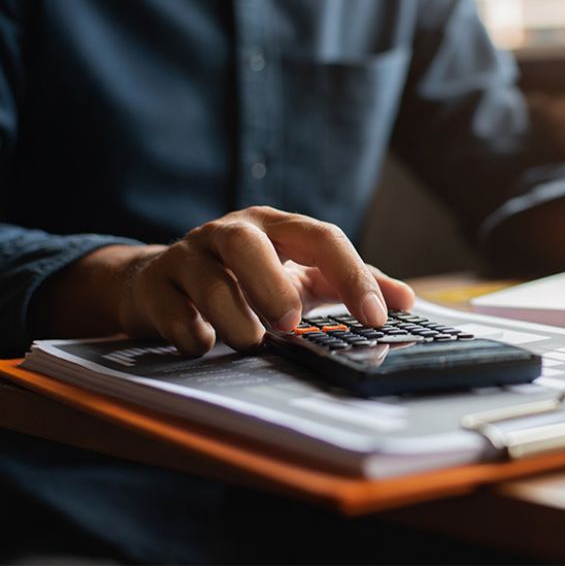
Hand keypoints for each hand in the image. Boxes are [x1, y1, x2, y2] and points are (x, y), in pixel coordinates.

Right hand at [34, 206, 414, 355]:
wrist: (166, 282)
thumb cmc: (248, 278)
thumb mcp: (303, 275)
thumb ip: (351, 284)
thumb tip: (404, 300)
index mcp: (276, 227)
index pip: (322, 237)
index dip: (353, 275)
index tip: (377, 317)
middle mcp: (230, 233)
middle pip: (248, 245)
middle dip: (270, 287)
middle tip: (290, 324)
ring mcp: (187, 256)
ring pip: (209, 284)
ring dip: (236, 322)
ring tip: (251, 341)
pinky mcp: (154, 285)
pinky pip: (171, 313)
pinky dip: (193, 336)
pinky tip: (205, 344)